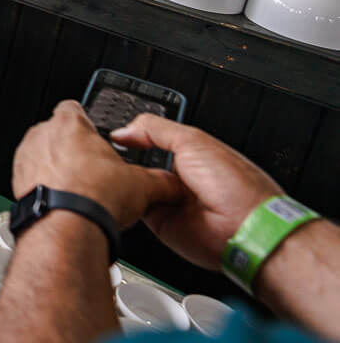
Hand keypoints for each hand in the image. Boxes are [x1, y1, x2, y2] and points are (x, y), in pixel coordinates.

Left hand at [12, 101, 181, 227]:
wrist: (66, 226)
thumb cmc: (94, 197)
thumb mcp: (141, 185)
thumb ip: (159, 179)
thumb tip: (172, 184)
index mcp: (69, 124)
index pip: (74, 107)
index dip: (86, 121)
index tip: (94, 133)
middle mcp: (41, 135)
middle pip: (58, 134)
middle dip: (74, 150)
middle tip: (94, 171)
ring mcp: (26, 158)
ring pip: (42, 156)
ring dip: (57, 169)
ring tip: (80, 191)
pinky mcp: (16, 181)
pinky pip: (32, 178)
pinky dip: (45, 187)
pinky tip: (64, 203)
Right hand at [111, 113, 281, 268]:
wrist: (246, 229)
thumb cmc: (237, 186)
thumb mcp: (192, 141)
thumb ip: (155, 130)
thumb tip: (124, 131)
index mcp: (191, 154)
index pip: (153, 138)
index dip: (134, 134)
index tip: (116, 132)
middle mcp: (180, 177)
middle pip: (140, 161)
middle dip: (126, 156)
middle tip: (114, 150)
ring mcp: (170, 200)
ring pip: (135, 184)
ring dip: (127, 178)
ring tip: (121, 170)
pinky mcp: (161, 222)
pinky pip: (136, 206)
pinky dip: (128, 199)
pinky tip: (125, 190)